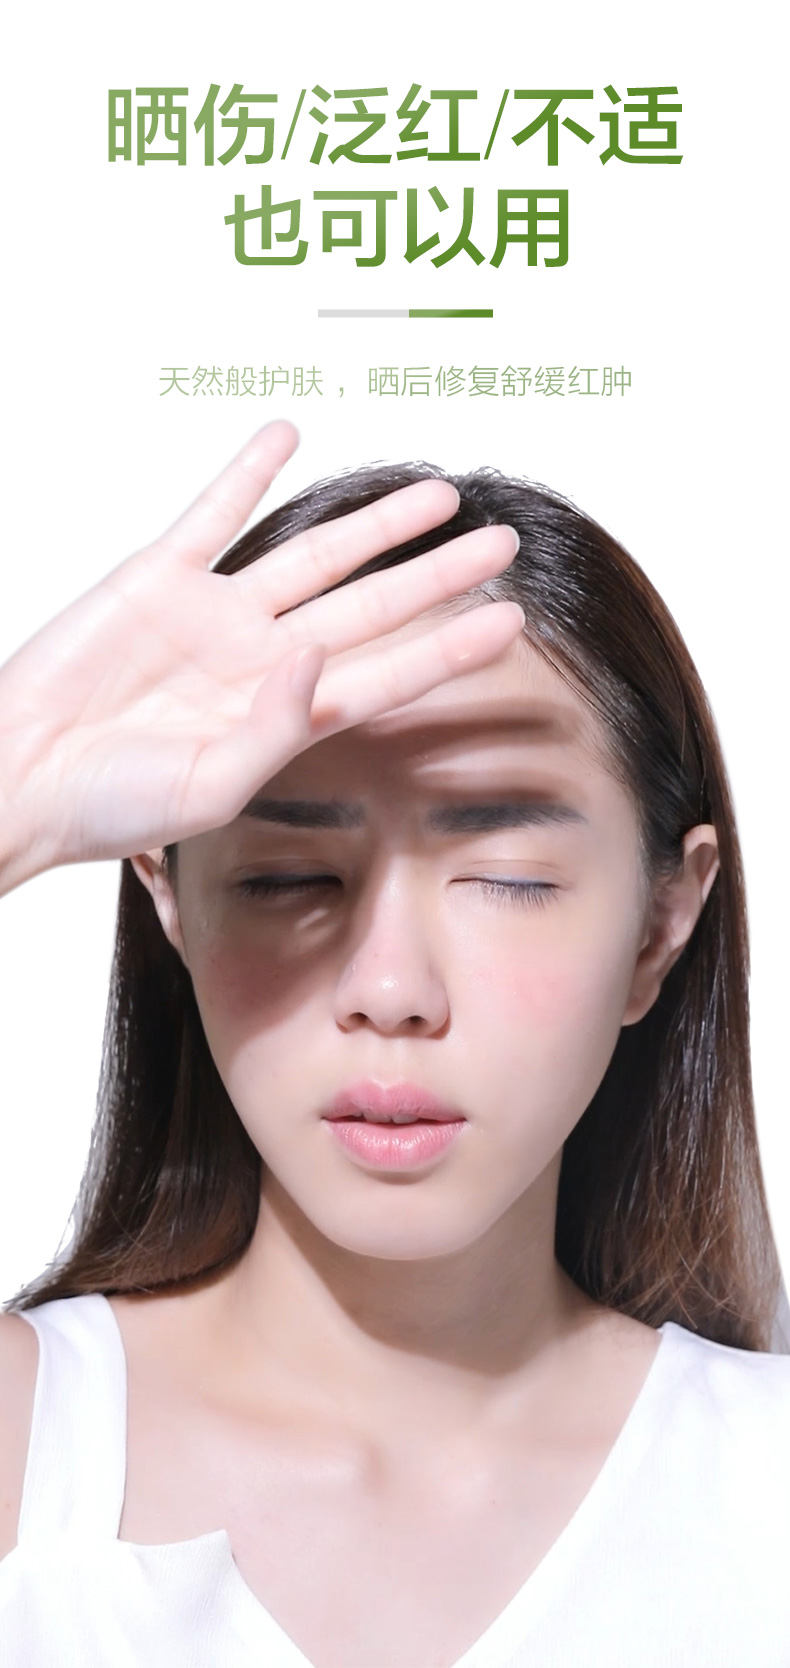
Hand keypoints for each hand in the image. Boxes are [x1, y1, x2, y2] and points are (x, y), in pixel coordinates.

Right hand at [0, 422, 522, 892]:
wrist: (21, 774)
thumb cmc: (111, 806)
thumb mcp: (207, 789)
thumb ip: (275, 728)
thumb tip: (322, 658)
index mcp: (284, 717)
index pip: (389, 675)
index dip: (450, 648)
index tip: (509, 622)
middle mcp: (263, 659)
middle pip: (371, 605)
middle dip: (436, 575)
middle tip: (500, 544)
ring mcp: (215, 614)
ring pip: (314, 554)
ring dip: (374, 521)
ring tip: (436, 493)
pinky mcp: (157, 577)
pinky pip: (212, 512)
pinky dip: (247, 471)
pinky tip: (288, 435)